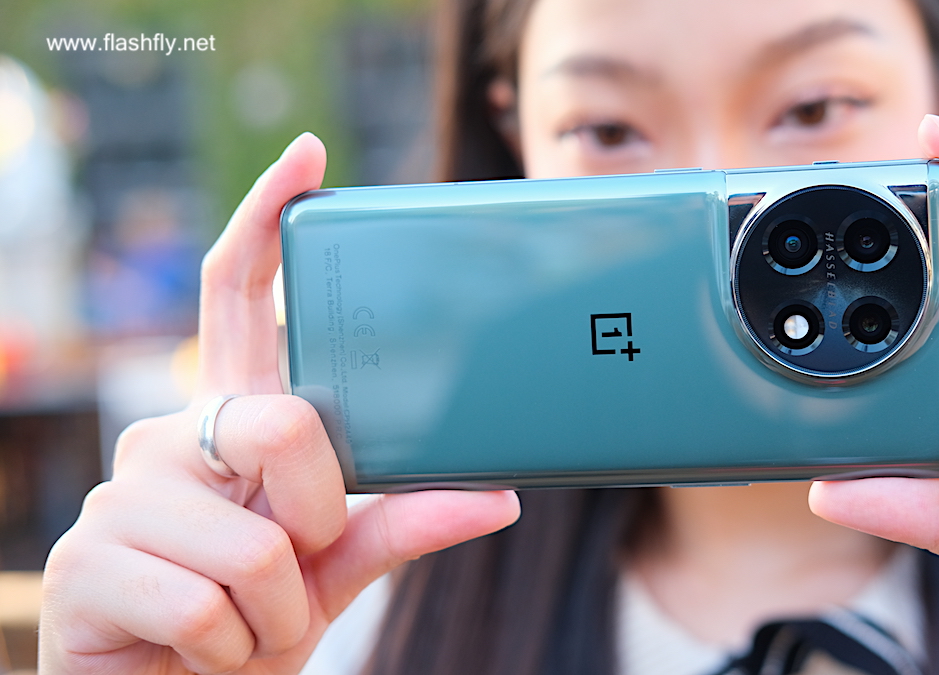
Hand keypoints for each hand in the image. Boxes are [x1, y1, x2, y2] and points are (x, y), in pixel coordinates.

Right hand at [39, 133, 520, 674]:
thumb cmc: (250, 623)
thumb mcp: (336, 568)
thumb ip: (400, 524)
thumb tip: (496, 496)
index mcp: (234, 422)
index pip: (240, 301)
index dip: (266, 224)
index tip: (307, 156)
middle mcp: (173, 436)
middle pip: (286, 424)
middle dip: (320, 519)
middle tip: (299, 562)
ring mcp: (122, 495)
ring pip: (258, 543)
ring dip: (277, 610)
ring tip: (244, 624)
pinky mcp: (85, 563)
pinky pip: (209, 605)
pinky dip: (232, 649)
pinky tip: (200, 653)